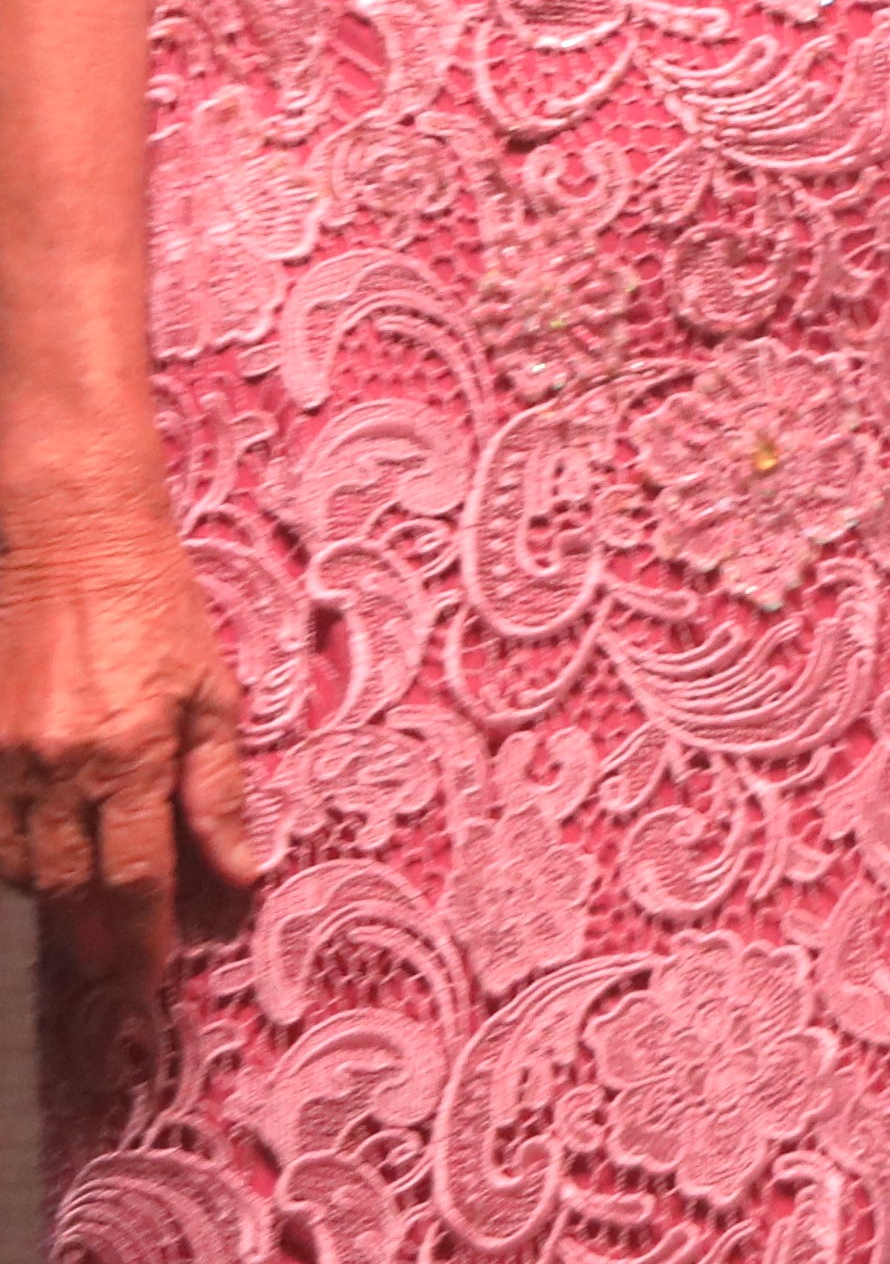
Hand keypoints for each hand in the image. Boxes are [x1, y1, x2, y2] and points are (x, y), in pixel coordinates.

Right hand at [0, 497, 257, 982]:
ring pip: (15, 866)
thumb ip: (218, 789)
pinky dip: (9, 859)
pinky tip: (35, 869)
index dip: (141, 936)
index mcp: (131, 753)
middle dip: (91, 937)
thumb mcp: (212, 692)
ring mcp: (4, 757)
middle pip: (67, 886)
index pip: (135, 876)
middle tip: (112, 970)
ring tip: (80, 925)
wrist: (72, 541)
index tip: (149, 977)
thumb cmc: (157, 610)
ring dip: (48, 903)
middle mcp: (58, 766)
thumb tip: (238, 872)